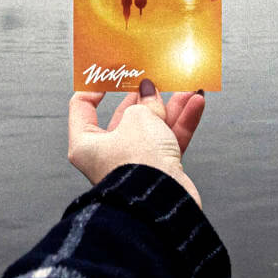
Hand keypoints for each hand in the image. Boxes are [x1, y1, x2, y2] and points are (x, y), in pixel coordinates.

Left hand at [68, 79, 205, 207]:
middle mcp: (108, 155)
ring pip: (153, 127)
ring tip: (186, 87)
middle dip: (145, 96)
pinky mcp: (158, 171)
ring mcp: (134, 163)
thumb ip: (145, 101)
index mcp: (87, 143)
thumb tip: (149, 91)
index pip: (83, 108)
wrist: (162, 204)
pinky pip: (169, 140)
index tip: (110, 73)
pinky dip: (182, 122)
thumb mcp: (138, 118)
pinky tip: (195, 104)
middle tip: (155, 77)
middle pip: (125, 116)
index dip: (95, 86)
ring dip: (171, 106)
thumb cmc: (138, 166)